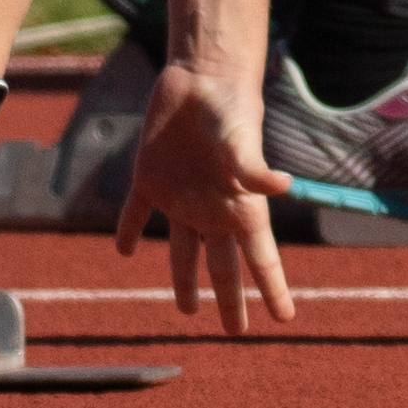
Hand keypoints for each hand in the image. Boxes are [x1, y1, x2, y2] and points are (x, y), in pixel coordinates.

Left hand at [114, 55, 298, 329]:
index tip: (284, 318)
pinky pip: (135, 213)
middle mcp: (212, 209)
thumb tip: (284, 187)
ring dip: (183, 280)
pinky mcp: (148, 179)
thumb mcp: (241, 140)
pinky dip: (126, 231)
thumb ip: (254, 168)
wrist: (200, 75)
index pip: (260, 259)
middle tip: (236, 331)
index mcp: (240, 207)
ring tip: (187, 310)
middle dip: (230, 300)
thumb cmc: (229, 108)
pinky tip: (122, 249)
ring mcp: (179, 197)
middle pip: (222, 266)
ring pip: (181, 251)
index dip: (273, 289)